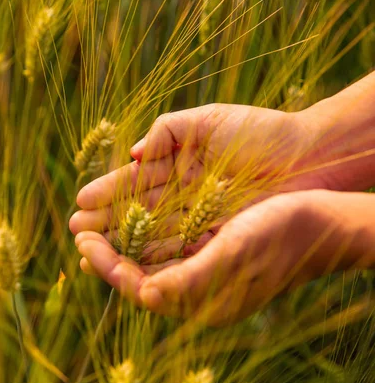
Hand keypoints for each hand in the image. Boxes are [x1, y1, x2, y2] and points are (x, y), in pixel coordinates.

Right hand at [70, 104, 325, 259]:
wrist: (306, 156)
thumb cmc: (257, 131)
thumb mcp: (205, 120)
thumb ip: (166, 131)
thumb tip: (132, 154)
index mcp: (177, 165)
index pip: (135, 182)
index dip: (108, 192)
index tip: (80, 201)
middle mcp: (183, 196)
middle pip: (136, 212)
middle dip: (105, 222)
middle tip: (74, 230)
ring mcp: (197, 220)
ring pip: (150, 235)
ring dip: (120, 243)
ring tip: (89, 250)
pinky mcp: (214, 239)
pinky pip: (176, 250)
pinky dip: (150, 257)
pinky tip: (126, 262)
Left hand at [75, 190, 369, 324]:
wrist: (318, 221)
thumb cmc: (277, 238)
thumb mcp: (231, 257)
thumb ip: (187, 280)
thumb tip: (143, 294)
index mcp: (200, 302)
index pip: (139, 288)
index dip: (106, 266)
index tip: (82, 243)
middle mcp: (197, 290)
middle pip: (139, 273)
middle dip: (106, 253)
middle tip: (78, 231)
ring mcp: (202, 270)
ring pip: (149, 257)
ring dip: (121, 239)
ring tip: (94, 222)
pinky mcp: (209, 250)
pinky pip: (166, 244)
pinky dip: (145, 231)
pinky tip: (129, 215)